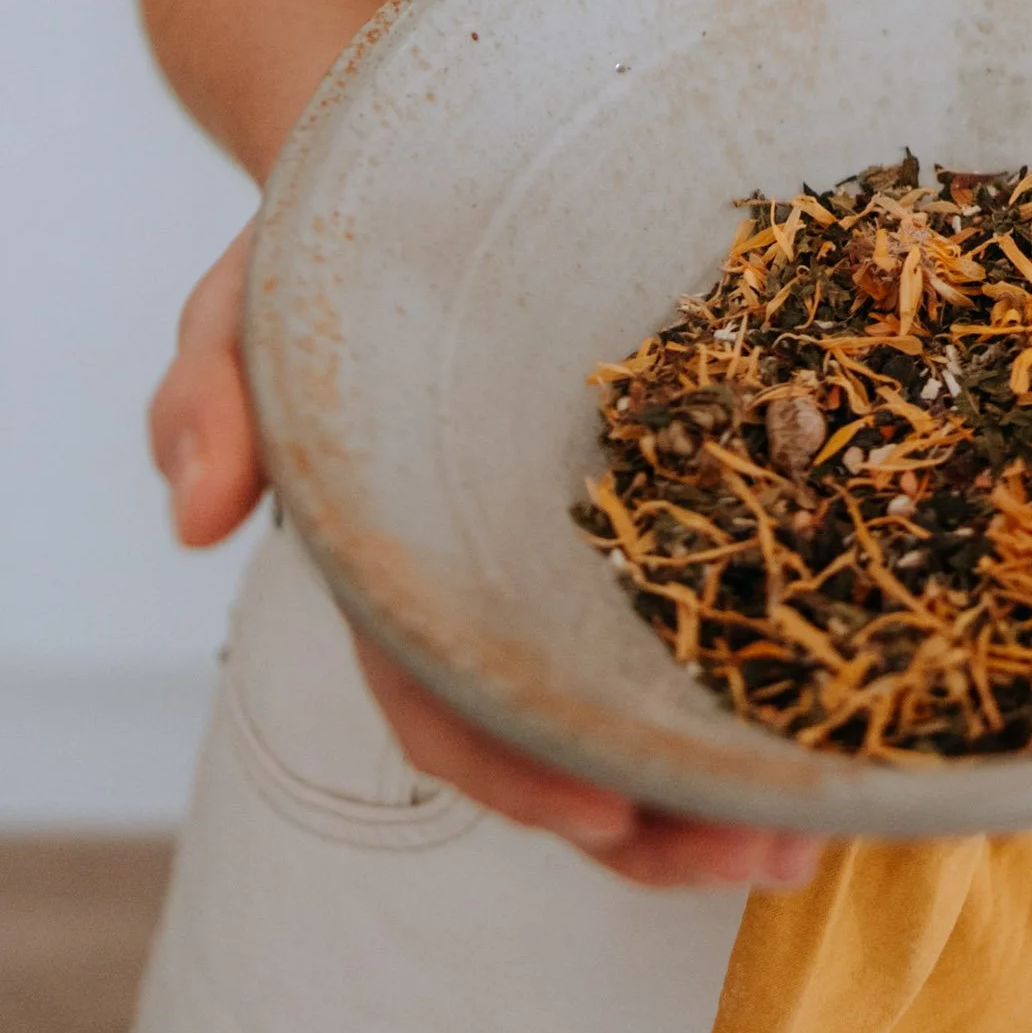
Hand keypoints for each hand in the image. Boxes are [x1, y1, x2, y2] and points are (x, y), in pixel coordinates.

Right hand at [150, 229, 821, 892]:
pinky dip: (751, 679)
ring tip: (813, 831)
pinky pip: (694, 614)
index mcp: (396, 572)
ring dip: (716, 788)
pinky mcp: (644, 506)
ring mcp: (567, 558)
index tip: (607, 812)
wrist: (414, 178)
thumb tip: (198, 522)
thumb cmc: (318, 258)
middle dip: (654, 824)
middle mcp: (489, 588)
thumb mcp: (242, 310)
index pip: (446, 705)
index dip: (520, 772)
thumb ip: (206, 399)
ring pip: (637, 708)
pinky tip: (832, 716)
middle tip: (763, 854)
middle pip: (562, 745)